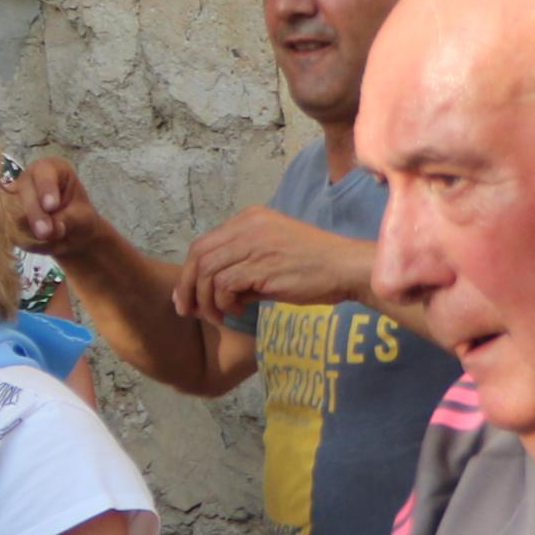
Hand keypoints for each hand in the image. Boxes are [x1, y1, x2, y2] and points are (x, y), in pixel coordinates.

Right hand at [15, 155, 103, 256]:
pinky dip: (29, 243)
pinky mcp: (5, 220)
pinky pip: (11, 233)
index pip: (43, 174)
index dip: (46, 189)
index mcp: (49, 169)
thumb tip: (48, 230)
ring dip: (32, 232)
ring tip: (54, 238)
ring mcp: (12, 199)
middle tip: (46, 232)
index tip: (51, 206)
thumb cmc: (80, 218)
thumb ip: (68, 219)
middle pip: (22, 195)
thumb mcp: (83, 216)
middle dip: (35, 215)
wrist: (72, 236)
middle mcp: (26, 180)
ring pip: (13, 215)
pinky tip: (46, 244)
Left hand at [175, 205, 377, 323]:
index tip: (187, 297)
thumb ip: (245, 266)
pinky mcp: (261, 265)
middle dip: (187, 287)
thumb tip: (217, 292)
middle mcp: (248, 226)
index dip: (189, 272)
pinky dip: (223, 303)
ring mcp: (254, 243)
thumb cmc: (316, 266)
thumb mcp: (274, 255)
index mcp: (250, 218)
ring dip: (206, 300)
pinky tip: (236, 311)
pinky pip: (224, 285)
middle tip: (188, 311)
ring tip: (218, 315)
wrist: (346, 268)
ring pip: (207, 272)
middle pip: (198, 256)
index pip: (204, 243)